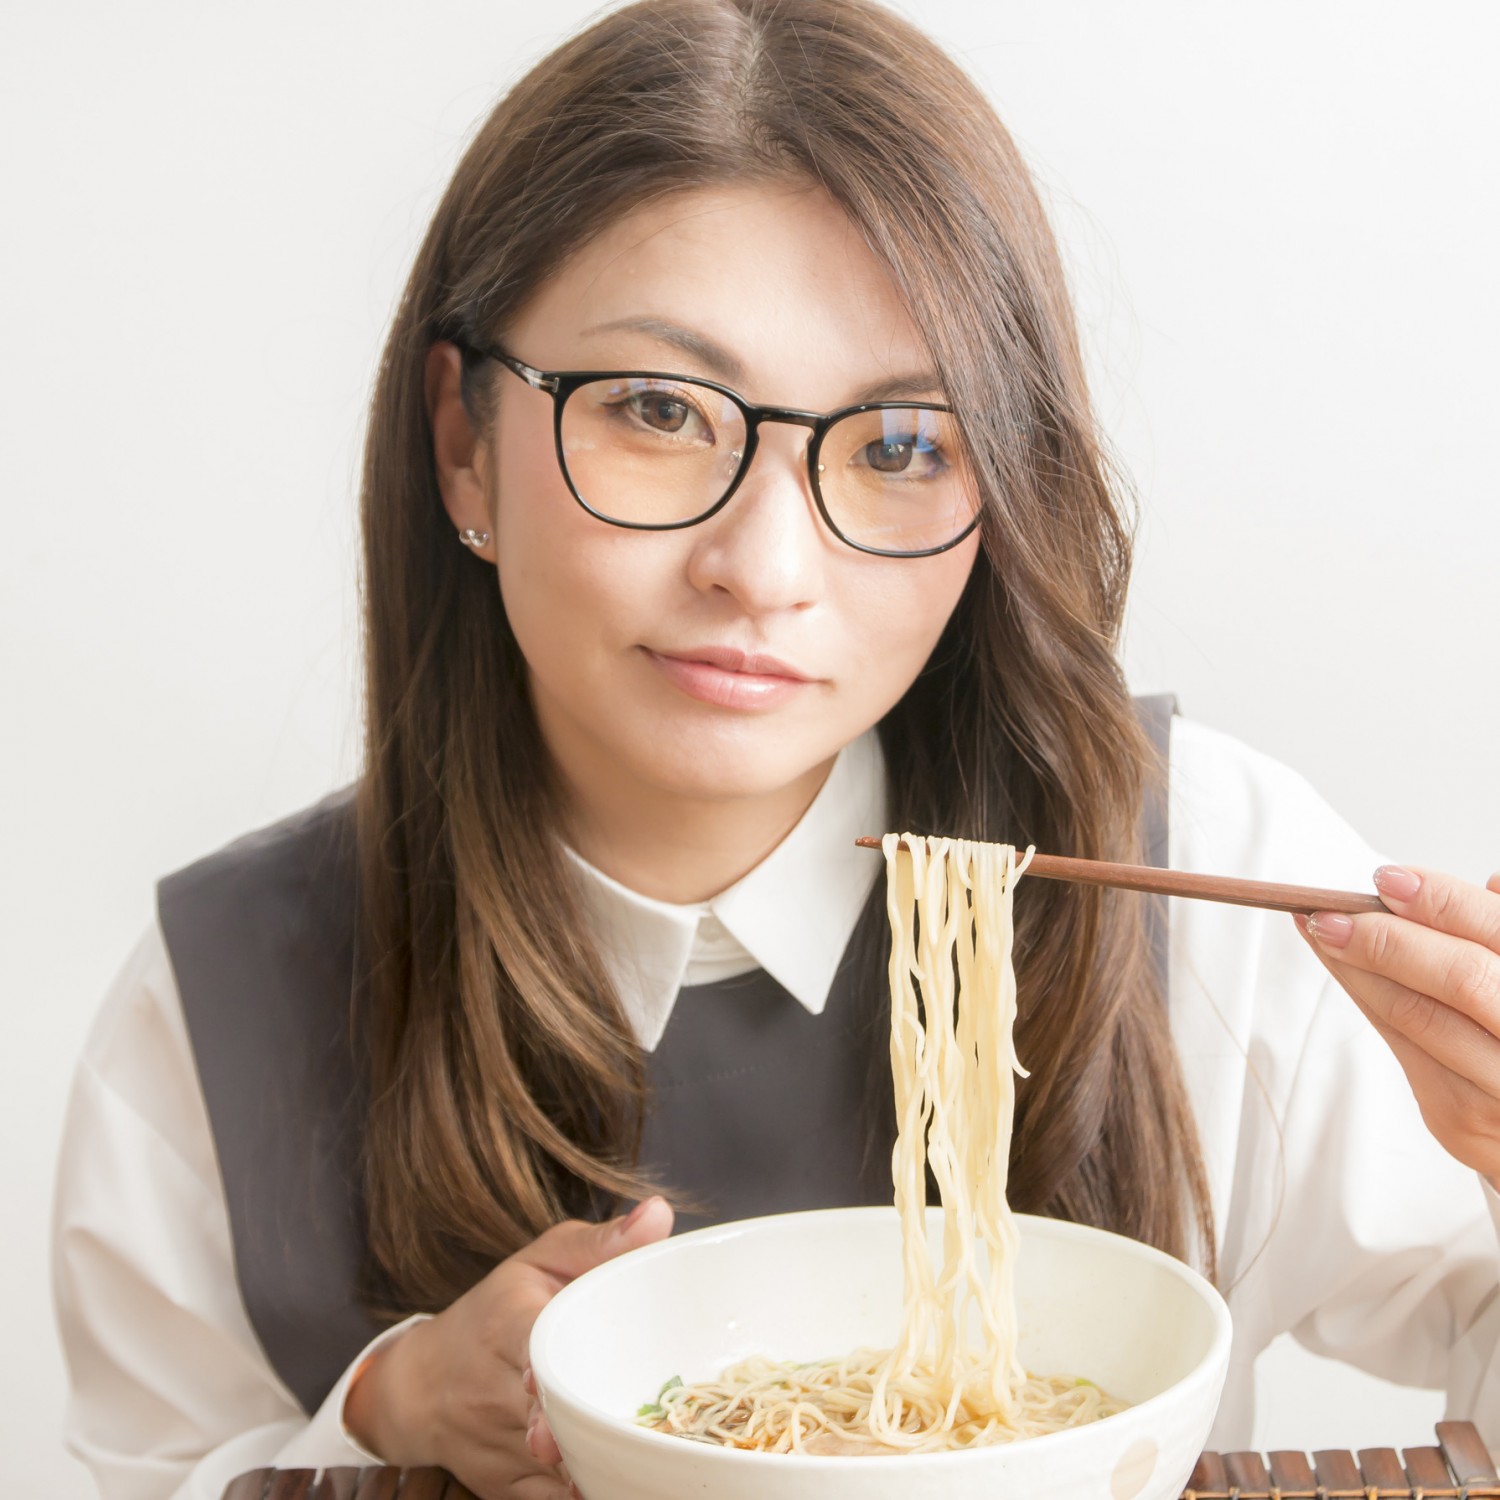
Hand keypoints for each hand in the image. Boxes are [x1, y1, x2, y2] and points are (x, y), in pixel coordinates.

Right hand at [345, 1196, 673, 1498]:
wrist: (420, 1386)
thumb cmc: (494, 1311)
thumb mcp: (539, 1262)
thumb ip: (600, 1242)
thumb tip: (661, 1214)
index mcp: (505, 1326)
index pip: (526, 1343)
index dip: (550, 1367)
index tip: (560, 1381)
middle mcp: (496, 1393)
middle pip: (547, 1417)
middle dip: (583, 1429)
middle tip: (633, 1431)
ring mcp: (500, 1449)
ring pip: (554, 1469)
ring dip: (598, 1464)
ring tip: (648, 1455)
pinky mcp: (508, 1489)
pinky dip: (588, 1491)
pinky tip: (626, 1481)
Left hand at [1298, 864, 1499, 1182]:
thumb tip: (1490, 881)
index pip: (1496, 932)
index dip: (1442, 901)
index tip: (1387, 878)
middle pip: (1459, 979)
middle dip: (1387, 938)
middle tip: (1331, 909)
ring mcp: (1499, 1090)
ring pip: (1416, 1015)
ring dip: (1356, 966)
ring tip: (1319, 927)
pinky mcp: (1457, 1120)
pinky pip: (1399, 1045)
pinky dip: (1363, 997)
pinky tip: (1340, 965)